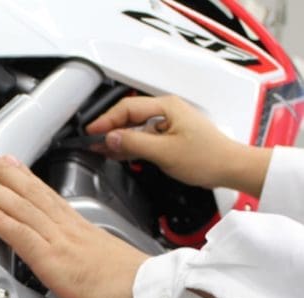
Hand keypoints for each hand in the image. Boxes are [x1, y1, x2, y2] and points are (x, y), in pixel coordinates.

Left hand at [0, 150, 149, 297]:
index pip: (48, 196)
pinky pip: (22, 234)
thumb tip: (78, 261)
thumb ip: (85, 256)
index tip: (12, 164)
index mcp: (80, 229)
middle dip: (5, 173)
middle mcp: (68, 229)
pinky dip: (1, 219)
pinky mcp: (53, 260)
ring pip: (22, 207)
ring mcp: (60, 241)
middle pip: (32, 193)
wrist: (148, 294)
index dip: (26, 178)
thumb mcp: (106, 261)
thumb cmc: (132, 285)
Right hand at [87, 95, 271, 197]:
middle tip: (91, 140)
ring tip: (100, 148)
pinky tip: (118, 152)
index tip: (91, 131)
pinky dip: (129, 145)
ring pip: (134, 128)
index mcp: (166, 107)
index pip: (127, 109)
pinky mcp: (168, 137)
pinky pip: (143, 138)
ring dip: (118, 138)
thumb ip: (134, 144)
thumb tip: (111, 138)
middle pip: (129, 116)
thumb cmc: (207, 157)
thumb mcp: (165, 152)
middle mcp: (166, 112)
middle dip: (109, 128)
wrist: (229, 167)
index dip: (106, 120)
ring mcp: (167, 124)